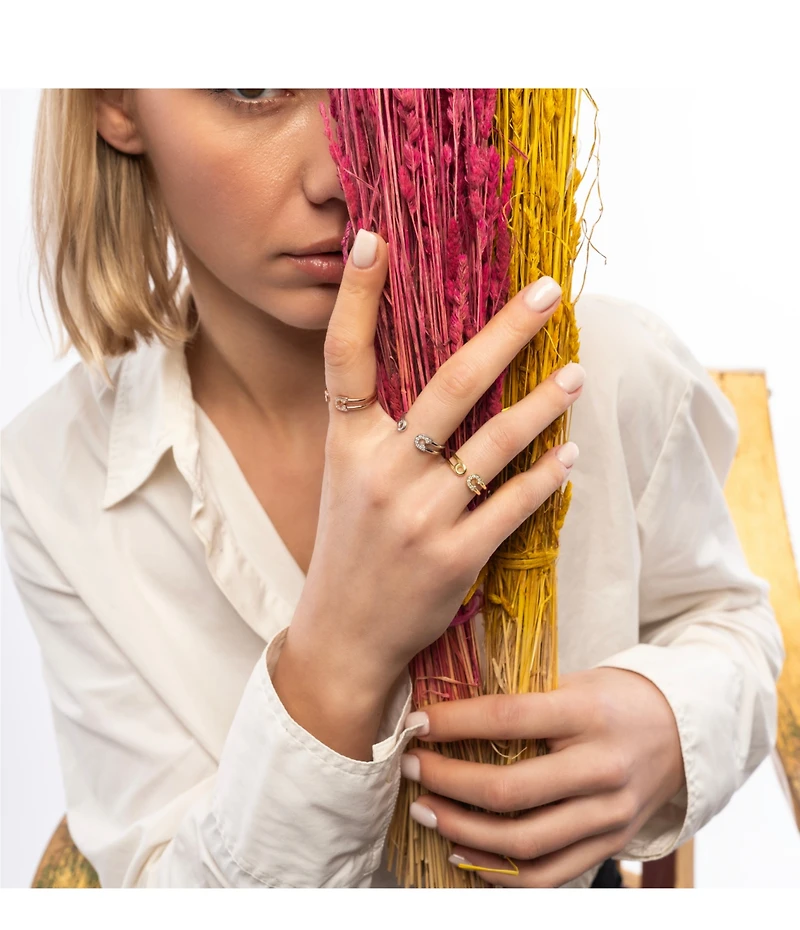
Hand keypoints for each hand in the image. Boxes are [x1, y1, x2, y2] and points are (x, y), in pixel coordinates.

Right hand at [283, 228, 584, 706]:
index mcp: (346, 445)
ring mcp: (417, 517)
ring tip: (576, 373)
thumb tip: (441, 374)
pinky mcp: (453, 558)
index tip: (374, 237)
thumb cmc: (350, 547)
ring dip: (543, 404)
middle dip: (505, 333)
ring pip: (494, 444)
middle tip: (548, 293)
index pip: (344, 357)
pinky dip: (547, 478)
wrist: (344, 634)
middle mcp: (379, 472)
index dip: (358, 297)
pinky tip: (569, 455)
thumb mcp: (347, 480)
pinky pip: (513, 506)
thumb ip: (379, 429)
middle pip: (449, 386)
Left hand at [400, 665, 685, 886]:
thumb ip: (520, 698)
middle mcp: (602, 767)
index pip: (507, 719)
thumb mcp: (573, 682)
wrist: (681, 730)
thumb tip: (443, 710)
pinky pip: (548, 874)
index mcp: (588, 713)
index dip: (453, 724)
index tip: (415, 724)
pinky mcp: (611, 844)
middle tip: (411, 768)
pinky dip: (498, 872)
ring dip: (462, 830)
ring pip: (524, 842)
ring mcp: (609, 813)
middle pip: (510, 791)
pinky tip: (463, 852)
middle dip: (447, 781)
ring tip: (425, 810)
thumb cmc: (612, 699)